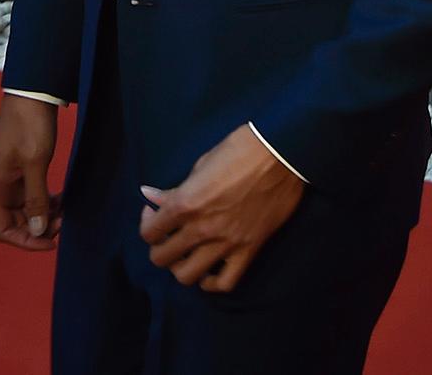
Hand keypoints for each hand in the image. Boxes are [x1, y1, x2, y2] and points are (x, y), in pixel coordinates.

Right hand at [0, 93, 62, 250]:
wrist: (32, 92)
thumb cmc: (31, 125)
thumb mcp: (36, 162)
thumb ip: (36, 199)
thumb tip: (38, 230)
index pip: (3, 231)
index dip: (26, 241)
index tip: (52, 241)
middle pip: (15, 222)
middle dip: (39, 226)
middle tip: (65, 221)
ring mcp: (7, 177)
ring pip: (24, 209)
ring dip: (43, 214)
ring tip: (66, 210)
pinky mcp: (18, 169)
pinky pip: (29, 195)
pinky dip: (44, 200)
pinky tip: (61, 199)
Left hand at [139, 122, 305, 293]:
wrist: (283, 151)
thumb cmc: (241, 148)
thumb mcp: (203, 162)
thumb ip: (177, 188)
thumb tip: (151, 196)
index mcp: (186, 203)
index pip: (150, 232)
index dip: (148, 223)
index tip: (156, 212)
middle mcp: (202, 228)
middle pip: (162, 259)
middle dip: (161, 248)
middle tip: (170, 235)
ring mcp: (226, 243)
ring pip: (188, 276)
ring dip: (182, 266)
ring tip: (188, 253)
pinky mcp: (249, 250)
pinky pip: (225, 283)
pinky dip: (212, 282)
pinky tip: (209, 270)